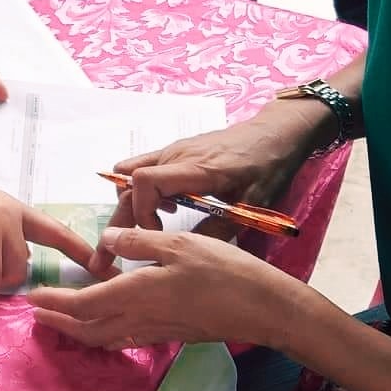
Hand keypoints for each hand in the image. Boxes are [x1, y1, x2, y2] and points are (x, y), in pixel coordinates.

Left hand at [28, 227, 321, 351]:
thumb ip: (140, 241)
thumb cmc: (225, 271)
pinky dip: (102, 335)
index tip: (33, 298)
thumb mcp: (180, 244)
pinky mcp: (169, 334)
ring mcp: (156, 330)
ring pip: (104, 337)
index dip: (56, 301)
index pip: (84, 303)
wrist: (263, 308)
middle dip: (58, 321)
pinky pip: (124, 339)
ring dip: (76, 330)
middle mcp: (141, 318)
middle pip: (87, 328)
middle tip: (34, 312)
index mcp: (138, 294)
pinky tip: (101, 326)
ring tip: (57, 320)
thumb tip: (108, 236)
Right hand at [107, 103, 321, 238]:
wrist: (274, 133)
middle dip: (120, 219)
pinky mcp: (175, 150)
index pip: (145, 182)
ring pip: (130, 175)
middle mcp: (176, 156)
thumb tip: (187, 257)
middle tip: (116, 251)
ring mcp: (173, 150)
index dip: (141, 212)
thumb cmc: (268, 166)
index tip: (155, 237)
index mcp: (195, 169)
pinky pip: (143, 168)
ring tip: (148, 227)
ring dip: (131, 203)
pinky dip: (142, 190)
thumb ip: (220, 230)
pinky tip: (167, 208)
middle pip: (128, 183)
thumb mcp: (253, 204)